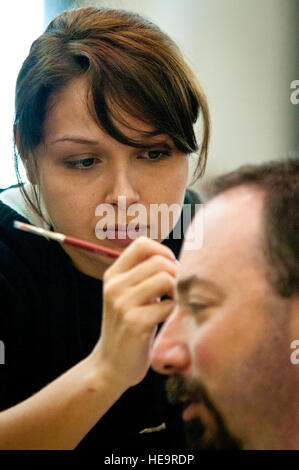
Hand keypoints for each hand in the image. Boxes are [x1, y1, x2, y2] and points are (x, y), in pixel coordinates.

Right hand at [91, 237, 176, 389]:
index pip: (142, 244)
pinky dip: (175, 310)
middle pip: (159, 261)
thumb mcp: (128, 294)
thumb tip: (174, 257)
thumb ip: (144, 274)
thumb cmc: (130, 326)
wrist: (111, 365)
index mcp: (113, 275)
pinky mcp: (135, 323)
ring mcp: (123, 304)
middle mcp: (114, 286)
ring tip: (171, 303)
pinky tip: (167, 318)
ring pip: (165, 279)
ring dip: (176, 291)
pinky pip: (169, 305)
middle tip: (174, 291)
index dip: (163, 252)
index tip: (169, 269)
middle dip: (175, 274)